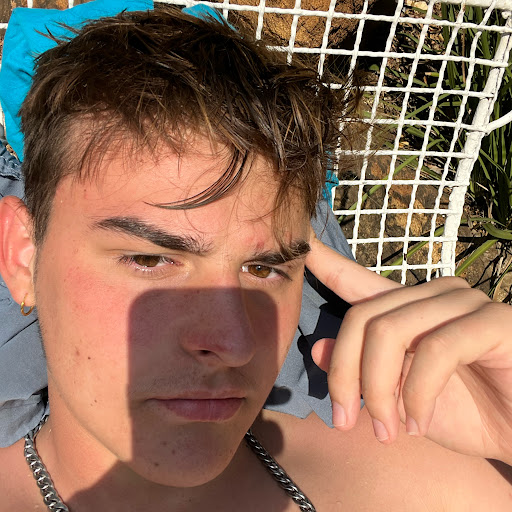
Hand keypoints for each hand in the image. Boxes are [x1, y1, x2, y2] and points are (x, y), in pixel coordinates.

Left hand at [306, 233, 511, 464]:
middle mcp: (432, 295)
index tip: (299, 244)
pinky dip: (417, 394)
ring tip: (386, 430)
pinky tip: (417, 422)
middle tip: (346, 422)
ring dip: (378, 390)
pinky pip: (435, 350)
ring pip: (390, 331)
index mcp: (407, 309)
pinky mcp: (493, 321)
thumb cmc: (469, 413)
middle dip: (346, 376)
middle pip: (362, 318)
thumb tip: (317, 348)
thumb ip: (362, 373)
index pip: (357, 280)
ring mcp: (464, 303)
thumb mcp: (400, 399)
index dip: (325, 262)